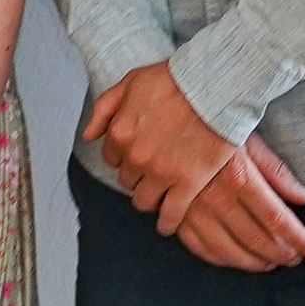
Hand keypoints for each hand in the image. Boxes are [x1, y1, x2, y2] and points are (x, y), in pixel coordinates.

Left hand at [82, 62, 236, 220]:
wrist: (215, 87)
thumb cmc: (176, 80)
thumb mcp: (131, 82)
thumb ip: (105, 108)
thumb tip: (89, 135)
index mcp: (120, 133)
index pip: (112, 158)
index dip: (125, 157)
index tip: (137, 155)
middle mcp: (136, 157)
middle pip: (127, 180)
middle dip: (137, 176)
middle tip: (153, 170)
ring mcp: (161, 173)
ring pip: (144, 201)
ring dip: (149, 199)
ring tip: (160, 195)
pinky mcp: (187, 183)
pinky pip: (171, 214)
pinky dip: (167, 223)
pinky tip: (167, 225)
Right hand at [165, 132, 304, 271]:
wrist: (162, 114)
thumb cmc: (210, 122)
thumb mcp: (248, 140)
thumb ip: (276, 171)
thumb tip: (303, 197)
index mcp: (240, 176)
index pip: (277, 217)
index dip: (298, 238)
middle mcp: (216, 197)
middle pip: (255, 238)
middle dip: (279, 253)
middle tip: (293, 259)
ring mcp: (193, 208)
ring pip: (227, 249)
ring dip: (251, 262)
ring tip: (267, 264)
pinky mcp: (174, 211)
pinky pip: (196, 245)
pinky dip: (217, 258)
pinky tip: (230, 259)